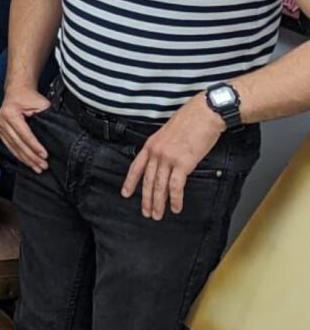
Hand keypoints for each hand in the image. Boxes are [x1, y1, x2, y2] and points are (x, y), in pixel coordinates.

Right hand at [0, 87, 50, 173]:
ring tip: (37, 167)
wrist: (17, 91)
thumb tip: (52, 135)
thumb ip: (46, 118)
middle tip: (42, 165)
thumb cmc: (29, 97)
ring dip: (26, 159)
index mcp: (10, 113)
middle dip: (31, 156)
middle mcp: (1, 120)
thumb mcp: (41, 104)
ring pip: (13, 147)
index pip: (24, 134)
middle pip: (18, 143)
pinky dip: (19, 155)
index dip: (35, 146)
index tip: (44, 155)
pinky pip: (9, 145)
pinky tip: (27, 162)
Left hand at [122, 94, 224, 219]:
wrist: (204, 114)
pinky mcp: (183, 163)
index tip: (125, 193)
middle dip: (146, 199)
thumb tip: (164, 159)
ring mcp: (168, 158)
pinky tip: (176, 208)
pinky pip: (175, 186)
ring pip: (159, 186)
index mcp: (151, 144)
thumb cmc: (191, 120)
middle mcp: (156, 152)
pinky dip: (175, 199)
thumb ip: (163, 146)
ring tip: (158, 215)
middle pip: (148, 181)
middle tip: (146, 213)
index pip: (136, 167)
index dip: (130, 182)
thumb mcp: (168, 132)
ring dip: (158, 203)